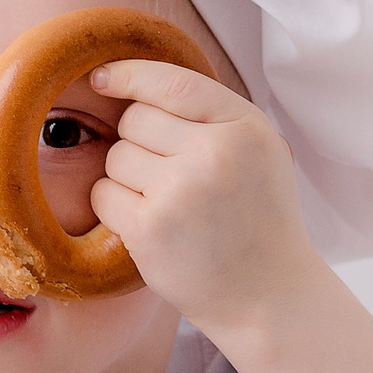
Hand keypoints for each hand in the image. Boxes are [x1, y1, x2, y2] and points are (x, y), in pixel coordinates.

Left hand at [85, 60, 325, 339]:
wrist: (269, 296)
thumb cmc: (258, 219)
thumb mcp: (261, 152)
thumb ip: (214, 115)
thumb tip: (136, 84)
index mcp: (245, 127)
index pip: (172, 84)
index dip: (129, 75)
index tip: (103, 78)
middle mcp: (215, 153)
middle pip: (134, 120)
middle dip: (140, 143)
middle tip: (171, 179)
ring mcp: (180, 190)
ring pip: (115, 157)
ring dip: (127, 179)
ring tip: (168, 206)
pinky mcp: (150, 228)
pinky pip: (103, 194)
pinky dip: (115, 207)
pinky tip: (149, 225)